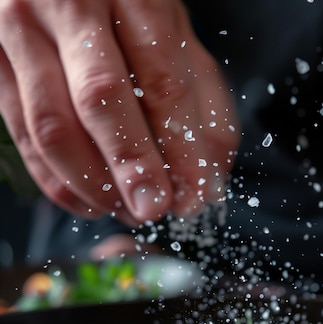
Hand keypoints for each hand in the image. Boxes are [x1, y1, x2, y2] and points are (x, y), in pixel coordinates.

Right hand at [0, 0, 238, 224]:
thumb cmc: (123, 8)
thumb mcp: (174, 36)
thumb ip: (201, 101)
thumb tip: (206, 178)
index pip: (161, 81)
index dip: (180, 146)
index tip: (193, 192)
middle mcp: (69, 6)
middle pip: (101, 100)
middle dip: (132, 166)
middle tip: (153, 209)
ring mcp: (22, 33)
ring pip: (52, 126)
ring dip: (93, 184)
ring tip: (127, 209)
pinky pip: (24, 137)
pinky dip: (59, 182)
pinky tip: (92, 201)